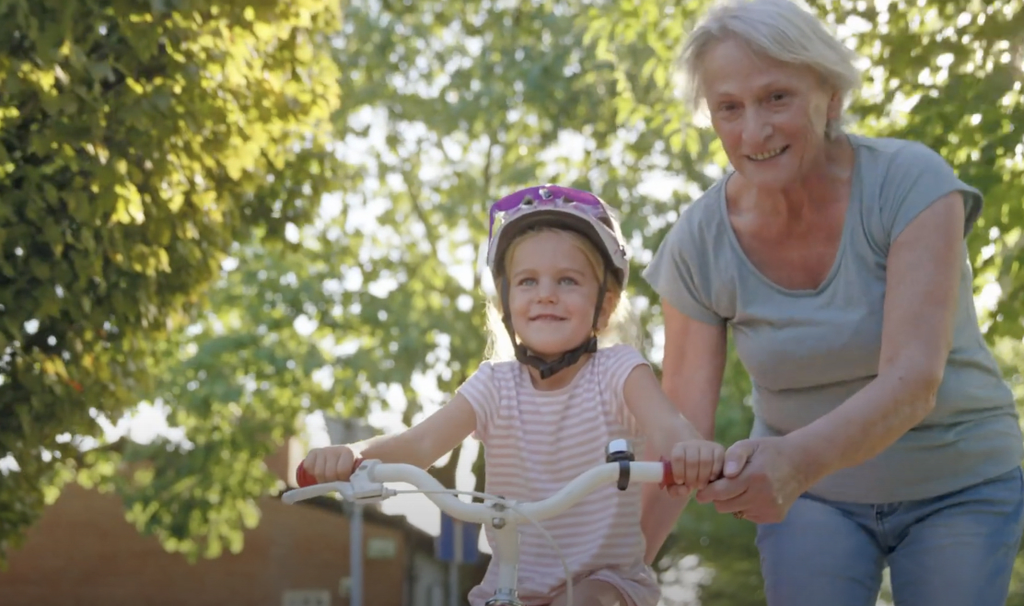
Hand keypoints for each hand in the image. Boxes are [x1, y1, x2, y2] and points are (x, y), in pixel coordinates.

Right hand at [301, 445, 357, 482]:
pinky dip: (312, 472)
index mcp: (348, 452)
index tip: (347, 479)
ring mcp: (323, 450)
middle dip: (332, 481)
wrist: (349, 453)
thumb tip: (351, 491)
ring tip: (329, 478)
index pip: (342, 471)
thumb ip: (355, 480)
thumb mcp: (357, 472)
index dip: (343, 479)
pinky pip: (308, 466)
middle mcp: (334, 449)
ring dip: (322, 479)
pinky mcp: (313, 452)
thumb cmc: (353, 467)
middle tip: (336, 480)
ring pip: (318, 472)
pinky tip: (319, 472)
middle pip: (328, 473)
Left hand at [668, 439, 725, 491]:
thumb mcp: (677, 482)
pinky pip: (717, 461)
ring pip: (705, 461)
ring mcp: (707, 445)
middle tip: (692, 486)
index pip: (678, 457)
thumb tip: (685, 490)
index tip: (680, 482)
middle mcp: (692, 443)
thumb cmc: (686, 475)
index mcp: (679, 448)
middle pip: (692, 461)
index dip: (678, 472)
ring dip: (703, 477)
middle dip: (692, 478)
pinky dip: (714, 473)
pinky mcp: (719, 449)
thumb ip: (675, 489)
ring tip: (701, 485)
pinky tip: (711, 479)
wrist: (701, 464)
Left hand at [694, 436, 813, 523]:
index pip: (720, 493)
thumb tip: (726, 475)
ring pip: (735, 512)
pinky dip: (746, 506)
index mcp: (754, 477)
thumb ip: (733, 456)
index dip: (706, 493)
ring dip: (732, 501)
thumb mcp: (749, 445)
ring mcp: (770, 508)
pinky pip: (748, 515)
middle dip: (718, 497)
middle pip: (724, 506)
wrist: (800, 463)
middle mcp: (763, 496)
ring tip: (741, 486)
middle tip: (722, 485)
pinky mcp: (774, 516)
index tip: (700, 492)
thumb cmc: (769, 452)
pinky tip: (755, 493)